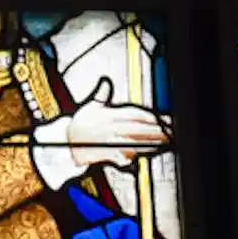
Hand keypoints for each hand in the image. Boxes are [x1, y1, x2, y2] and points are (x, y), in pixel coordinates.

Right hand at [30, 81, 166, 192]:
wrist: (67, 142)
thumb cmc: (80, 125)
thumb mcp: (90, 106)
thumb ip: (101, 95)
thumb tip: (106, 82)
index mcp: (110, 115)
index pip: (132, 114)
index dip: (148, 116)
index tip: (161, 118)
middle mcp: (112, 128)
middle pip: (138, 128)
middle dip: (156, 130)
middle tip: (170, 131)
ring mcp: (111, 142)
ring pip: (135, 142)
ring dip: (151, 142)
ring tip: (165, 142)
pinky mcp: (108, 154)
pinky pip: (123, 156)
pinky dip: (134, 156)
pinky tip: (146, 155)